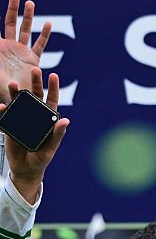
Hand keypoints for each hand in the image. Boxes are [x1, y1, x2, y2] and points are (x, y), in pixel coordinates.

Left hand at [0, 0, 51, 99]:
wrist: (11, 99)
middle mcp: (7, 47)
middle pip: (10, 22)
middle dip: (12, 8)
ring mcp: (20, 52)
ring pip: (25, 30)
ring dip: (28, 16)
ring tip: (30, 2)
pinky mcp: (32, 60)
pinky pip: (39, 44)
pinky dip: (44, 34)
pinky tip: (48, 24)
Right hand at [1, 70, 69, 202]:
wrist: (25, 169)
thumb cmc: (41, 158)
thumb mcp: (50, 148)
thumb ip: (57, 135)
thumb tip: (66, 121)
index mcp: (47, 120)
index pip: (51, 101)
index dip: (53, 88)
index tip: (54, 75)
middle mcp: (34, 116)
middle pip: (35, 97)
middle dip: (35, 83)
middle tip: (35, 69)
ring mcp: (21, 119)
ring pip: (18, 102)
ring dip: (15, 93)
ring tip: (11, 83)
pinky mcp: (9, 126)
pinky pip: (5, 116)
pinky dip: (2, 110)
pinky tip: (1, 105)